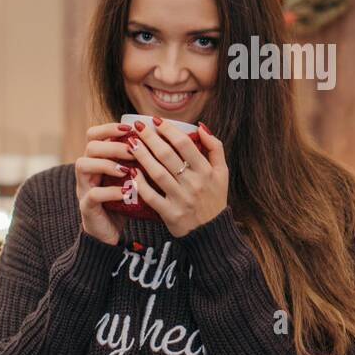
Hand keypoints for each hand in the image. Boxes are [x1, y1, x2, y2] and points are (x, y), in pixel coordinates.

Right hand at [75, 121, 138, 244]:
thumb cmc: (124, 201)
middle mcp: (87, 171)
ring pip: (83, 165)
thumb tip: (164, 142)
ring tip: (127, 170)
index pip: (94, 134)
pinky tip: (127, 192)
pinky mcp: (86, 207)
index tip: (129, 128)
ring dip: (107, 164)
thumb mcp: (131, 178)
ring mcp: (83, 188)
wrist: (109, 232)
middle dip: (113, 146)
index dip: (109, 128)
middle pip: (90, 146)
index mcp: (97, 160)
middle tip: (133, 151)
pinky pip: (93, 194)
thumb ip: (138, 161)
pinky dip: (111, 192)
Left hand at [125, 119, 228, 237]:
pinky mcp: (170, 214)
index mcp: (207, 171)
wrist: (211, 233)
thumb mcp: (223, 172)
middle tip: (138, 126)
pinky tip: (132, 172)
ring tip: (131, 143)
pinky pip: (152, 197)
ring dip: (142, 156)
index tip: (156, 121)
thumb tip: (201, 126)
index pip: (185, 144)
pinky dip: (141, 184)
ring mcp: (181, 199)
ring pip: (157, 173)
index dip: (169, 130)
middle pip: (168, 155)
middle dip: (151, 138)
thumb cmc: (214, 198)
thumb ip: (215, 148)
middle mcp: (194, 183)